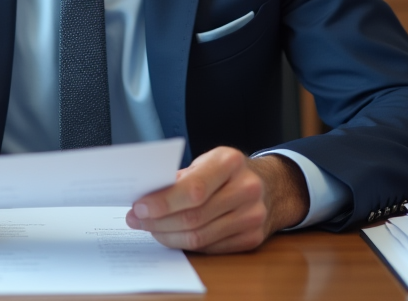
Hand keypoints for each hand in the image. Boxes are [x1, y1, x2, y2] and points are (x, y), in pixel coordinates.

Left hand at [124, 147, 308, 253]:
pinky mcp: (252, 238)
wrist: (271, 185)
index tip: (139, 207)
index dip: (162, 202)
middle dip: (158, 222)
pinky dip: (186, 244)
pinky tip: (172, 235)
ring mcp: (252, 216)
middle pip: (193, 217)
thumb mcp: (207, 160)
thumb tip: (146, 196)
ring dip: (168, 236)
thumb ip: (181, 176)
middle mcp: (246, 189)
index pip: (193, 189)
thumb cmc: (229, 171)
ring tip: (150, 229)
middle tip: (136, 220)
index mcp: (230, 162)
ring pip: (200, 237)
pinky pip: (210, 248)